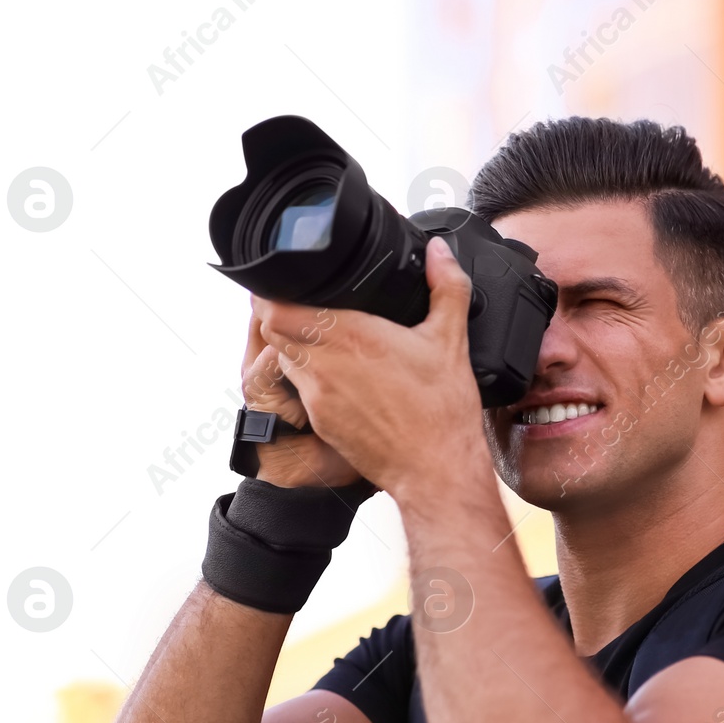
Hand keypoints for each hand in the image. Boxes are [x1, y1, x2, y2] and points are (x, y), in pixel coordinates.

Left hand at [254, 238, 487, 502]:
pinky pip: (300, 386)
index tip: (288, 280)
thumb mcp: (452, 340)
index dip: (274, 291)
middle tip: (305, 300)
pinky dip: (309, 372)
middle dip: (281, 311)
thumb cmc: (442, 412)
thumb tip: (439, 251)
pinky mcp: (321, 420)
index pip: (278, 308)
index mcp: (351, 337)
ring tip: (324, 333)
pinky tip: (340, 371)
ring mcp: (318, 396)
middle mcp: (325, 365)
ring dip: (293, 342)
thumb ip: (446, 286)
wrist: (436, 471)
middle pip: (272, 328)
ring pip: (283, 357)